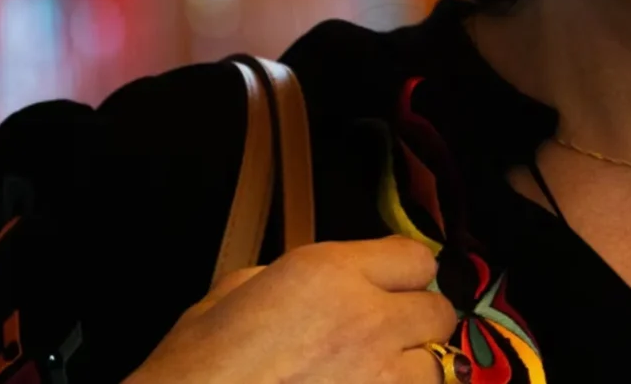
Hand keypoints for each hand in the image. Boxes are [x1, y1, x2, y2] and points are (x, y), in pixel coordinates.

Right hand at [127, 237, 455, 383]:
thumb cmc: (194, 368)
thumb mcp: (233, 293)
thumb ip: (291, 277)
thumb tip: (322, 284)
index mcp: (328, 274)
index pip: (415, 258)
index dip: (402, 273)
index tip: (390, 285)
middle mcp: (366, 320)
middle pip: (437, 312)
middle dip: (413, 322)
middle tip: (382, 335)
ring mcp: (380, 379)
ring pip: (437, 366)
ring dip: (413, 368)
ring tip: (376, 374)